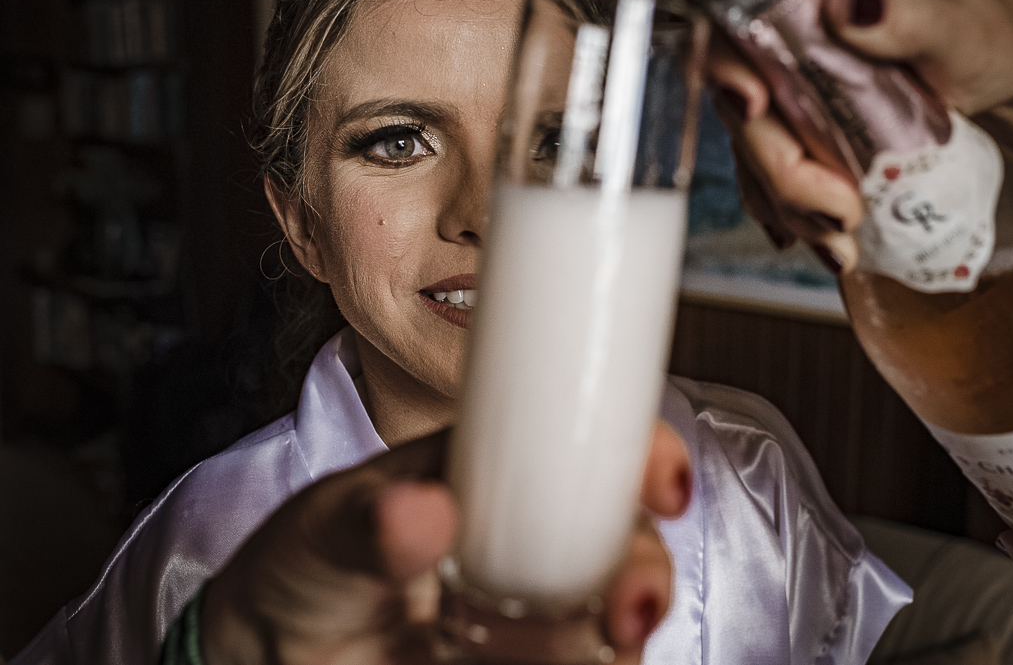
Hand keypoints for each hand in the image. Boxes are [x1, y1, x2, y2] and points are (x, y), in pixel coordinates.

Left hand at [200, 422, 689, 663]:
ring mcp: (529, 618)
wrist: (267, 660)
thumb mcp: (321, 532)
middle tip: (626, 606)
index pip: (588, 451)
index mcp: (494, 476)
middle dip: (643, 572)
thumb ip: (366, 523)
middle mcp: (527, 543)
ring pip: (610, 624)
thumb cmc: (299, 568)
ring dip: (596, 641)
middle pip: (624, 546)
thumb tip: (423, 507)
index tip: (663, 483)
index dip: (643, 458)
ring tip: (515, 648)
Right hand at [706, 0, 1012, 270]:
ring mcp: (791, 94)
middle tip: (841, 211)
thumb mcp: (963, 25)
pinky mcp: (802, 135)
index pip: (738, 25)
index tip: (754, 104)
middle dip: (781, 170)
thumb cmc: (992, 34)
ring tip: (845, 246)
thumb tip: (851, 5)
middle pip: (745, 108)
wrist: (1007, 74)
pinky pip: (774, 180)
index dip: (728, 67)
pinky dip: (795, 217)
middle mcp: (788, 43)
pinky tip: (822, 242)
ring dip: (791, 208)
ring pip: (756, 155)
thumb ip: (909, 13)